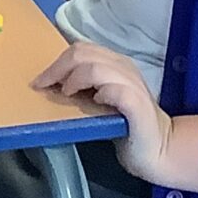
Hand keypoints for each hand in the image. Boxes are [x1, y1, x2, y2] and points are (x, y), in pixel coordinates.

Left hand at [33, 42, 197, 189]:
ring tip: (67, 95)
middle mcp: (124, 68)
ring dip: (75, 79)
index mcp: (115, 64)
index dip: (56, 63)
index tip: (40, 81)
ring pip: (96, 67)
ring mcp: (132, 84)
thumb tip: (51, 86)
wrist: (158, 149)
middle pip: (83, 52)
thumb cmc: (125, 126)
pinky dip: (101, 93)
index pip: (81, 49)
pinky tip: (95, 103)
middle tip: (45, 87)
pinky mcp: (137, 104)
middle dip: (57, 69)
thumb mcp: (100, 101)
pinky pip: (116, 89)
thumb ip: (83, 89)